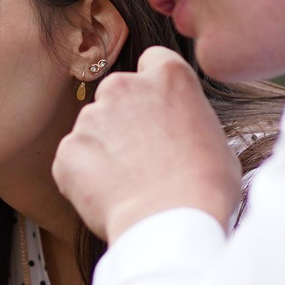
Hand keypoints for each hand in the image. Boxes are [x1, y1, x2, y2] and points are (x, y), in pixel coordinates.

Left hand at [54, 46, 242, 242]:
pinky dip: (86, 178)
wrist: (170, 221)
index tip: (157, 112)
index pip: (152, 63)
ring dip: (105, 150)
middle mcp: (124, 86)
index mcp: (168, 76)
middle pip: (118, 94)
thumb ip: (188, 122)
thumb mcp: (215, 138)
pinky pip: (74, 161)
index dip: (154, 90)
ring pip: (94, 129)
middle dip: (125, 120)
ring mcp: (91, 117)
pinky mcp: (68, 150)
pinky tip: (110, 198)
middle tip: (142, 158)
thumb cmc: (204, 187)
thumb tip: (182, 135)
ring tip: (129, 185)